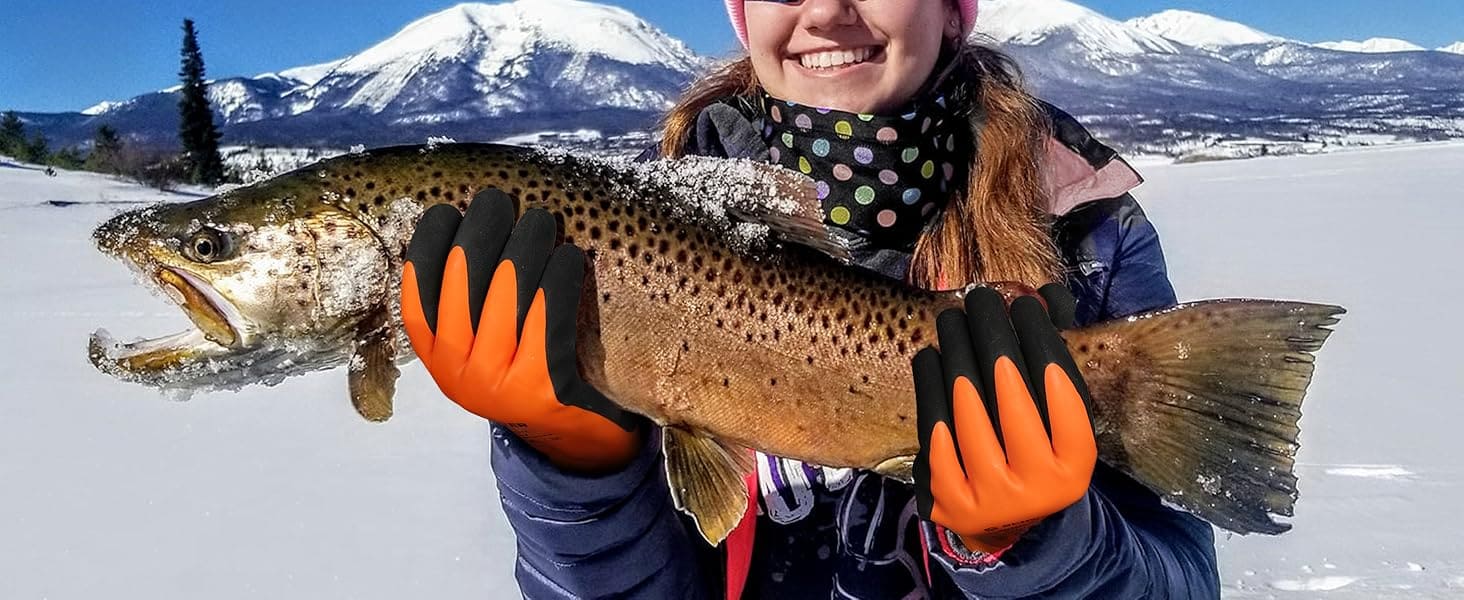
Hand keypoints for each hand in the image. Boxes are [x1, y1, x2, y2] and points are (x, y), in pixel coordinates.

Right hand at [401, 189, 641, 472]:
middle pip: (463, 284)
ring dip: (525, 245)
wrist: (571, 434)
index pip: (418, 294)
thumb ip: (468, 303)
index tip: (446, 211)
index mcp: (437, 358)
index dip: (429, 247)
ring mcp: (498, 382)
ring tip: (540, 218)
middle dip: (481, 231)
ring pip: (506, 294)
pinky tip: (568, 256)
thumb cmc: (526, 370)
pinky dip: (559, 280)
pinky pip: (549, 319)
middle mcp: (458, 372)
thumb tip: (471, 226)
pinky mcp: (541, 388)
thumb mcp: (483, 346)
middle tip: (499, 200)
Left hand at [912, 284, 1096, 553]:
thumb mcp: (1059, 422)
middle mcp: (1035, 489)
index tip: (1025, 305)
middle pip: (1012, 398)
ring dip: (958, 355)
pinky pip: (935, 433)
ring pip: (968, 412)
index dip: (1042, 343)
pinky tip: (930, 357)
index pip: (1061, 395)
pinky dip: (931, 389)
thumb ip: (1058, 365)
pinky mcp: (946, 500)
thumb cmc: (1038, 454)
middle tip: (981, 298)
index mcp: (1074, 468)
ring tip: (953, 319)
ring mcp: (988, 499)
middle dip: (994, 338)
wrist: (1007, 524)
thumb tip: (1046, 296)